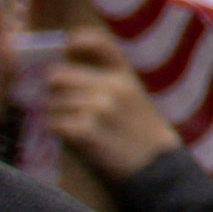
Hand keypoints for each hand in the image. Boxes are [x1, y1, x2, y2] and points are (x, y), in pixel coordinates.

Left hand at [44, 48, 179, 188]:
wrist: (160, 170)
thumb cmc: (143, 136)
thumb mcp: (137, 100)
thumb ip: (108, 84)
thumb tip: (60, 76)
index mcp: (126, 76)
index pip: (100, 44)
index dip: (79, 41)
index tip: (68, 45)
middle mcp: (112, 86)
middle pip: (58, 76)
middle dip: (53, 90)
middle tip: (57, 103)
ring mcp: (100, 108)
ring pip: (52, 102)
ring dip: (54, 115)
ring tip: (70, 126)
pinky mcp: (87, 131)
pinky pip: (54, 123)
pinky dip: (56, 131)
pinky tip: (69, 137)